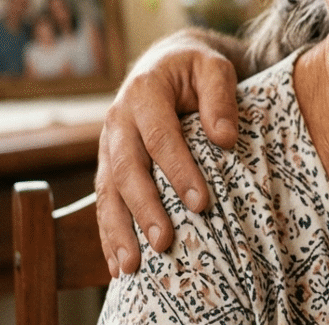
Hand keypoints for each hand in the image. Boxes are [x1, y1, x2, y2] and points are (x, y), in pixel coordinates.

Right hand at [95, 29, 242, 276]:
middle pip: (126, 169)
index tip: (201, 202)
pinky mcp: (107, 163)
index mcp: (144, 92)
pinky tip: (115, 265)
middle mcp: (118, 120)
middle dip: (145, 208)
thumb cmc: (195, 69)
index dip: (178, 170)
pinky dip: (107, 234)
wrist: (165, 62)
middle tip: (165, 242)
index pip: (160, 137)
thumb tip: (225, 138)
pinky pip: (102, 200)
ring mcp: (108, 144)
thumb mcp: (214, 67)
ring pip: (107, 191)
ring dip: (118, 230)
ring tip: (131, 266)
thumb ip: (220, 96)